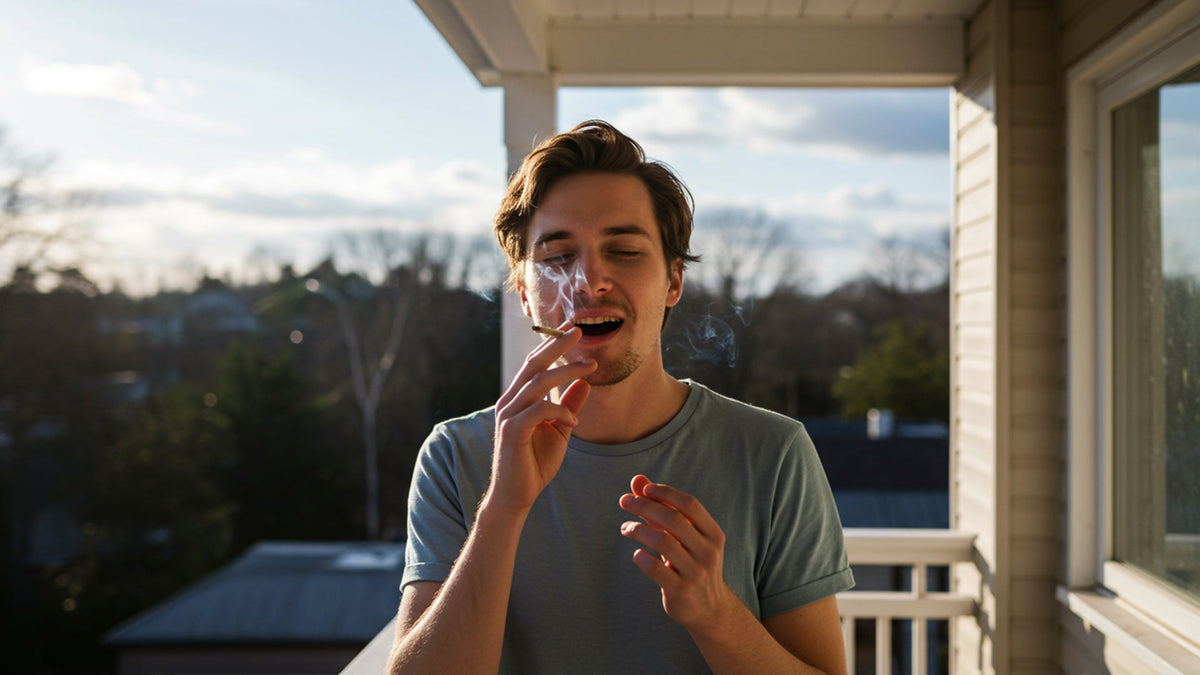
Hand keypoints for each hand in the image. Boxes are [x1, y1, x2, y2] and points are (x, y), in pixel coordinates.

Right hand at [489, 324, 595, 514]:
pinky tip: (574, 420)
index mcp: (518, 398)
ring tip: (590, 368)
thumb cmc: (535, 463)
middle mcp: (509, 401)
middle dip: (556, 345)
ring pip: (537, 383)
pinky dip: (558, 410)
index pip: (534, 364)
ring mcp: (508, 415)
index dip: (551, 345)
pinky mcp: (512, 431)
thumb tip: (585, 383)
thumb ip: (569, 405)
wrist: (517, 496)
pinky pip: (538, 411)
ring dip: (565, 372)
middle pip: (533, 365)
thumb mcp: (560, 430)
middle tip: (578, 331)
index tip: (572, 330)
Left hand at [618, 475, 739, 634]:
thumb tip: (638, 480)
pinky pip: (656, 569)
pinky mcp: (680, 590)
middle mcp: (707, 551)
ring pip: (662, 542)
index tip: (644, 489)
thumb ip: (662, 508)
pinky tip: (636, 554)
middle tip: (624, 501)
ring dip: (638, 530)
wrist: (710, 609)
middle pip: (673, 520)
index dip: (666, 493)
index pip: (690, 504)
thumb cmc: (692, 564)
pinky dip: (642, 558)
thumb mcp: (684, 537)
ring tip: (625, 528)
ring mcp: (695, 572)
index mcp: (712, 534)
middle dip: (645, 507)